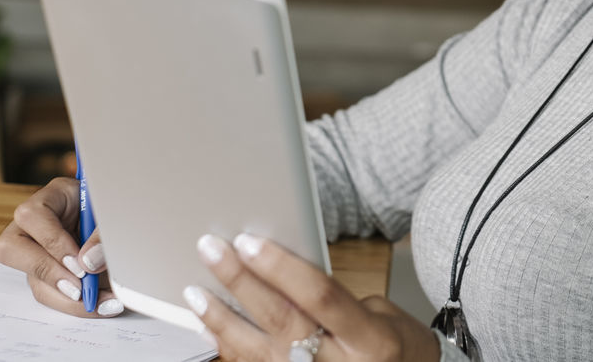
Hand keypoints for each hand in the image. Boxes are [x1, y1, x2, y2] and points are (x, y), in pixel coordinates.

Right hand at [0, 176, 123, 316]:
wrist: (128, 216)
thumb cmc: (120, 209)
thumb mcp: (116, 214)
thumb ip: (103, 236)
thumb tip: (88, 265)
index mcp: (54, 196)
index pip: (33, 215)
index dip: (53, 242)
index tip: (79, 264)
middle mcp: (37, 223)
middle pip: (12, 248)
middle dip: (47, 273)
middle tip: (80, 290)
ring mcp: (39, 249)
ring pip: (32, 278)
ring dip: (64, 298)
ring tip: (100, 304)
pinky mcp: (48, 270)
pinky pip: (48, 291)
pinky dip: (71, 303)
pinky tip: (99, 304)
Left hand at [186, 233, 440, 361]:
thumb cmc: (396, 346)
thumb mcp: (380, 315)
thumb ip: (333, 301)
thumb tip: (282, 274)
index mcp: (370, 340)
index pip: (319, 296)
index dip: (282, 267)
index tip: (251, 242)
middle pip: (281, 320)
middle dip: (241, 281)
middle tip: (212, 250)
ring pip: (257, 351)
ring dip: (222, 318)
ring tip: (196, 291)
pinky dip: (229, 346)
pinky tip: (211, 326)